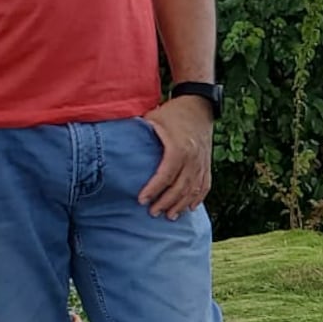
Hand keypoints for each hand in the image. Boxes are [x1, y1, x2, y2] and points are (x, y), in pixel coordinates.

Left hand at [138, 96, 214, 218]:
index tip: (141, 200)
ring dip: (181, 205)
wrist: (199, 105)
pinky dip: (198, 198)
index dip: (153, 189)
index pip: (165, 175)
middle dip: (166, 202)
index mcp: (179, 148)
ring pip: (193, 190)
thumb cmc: (173, 112)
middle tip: (152, 212)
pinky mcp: (207, 164)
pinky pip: (205, 185)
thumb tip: (115, 142)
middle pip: (180, 187)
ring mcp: (202, 163)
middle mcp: (193, 159)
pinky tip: (189, 208)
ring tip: (169, 216)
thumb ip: (139, 132)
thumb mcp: (154, 118)